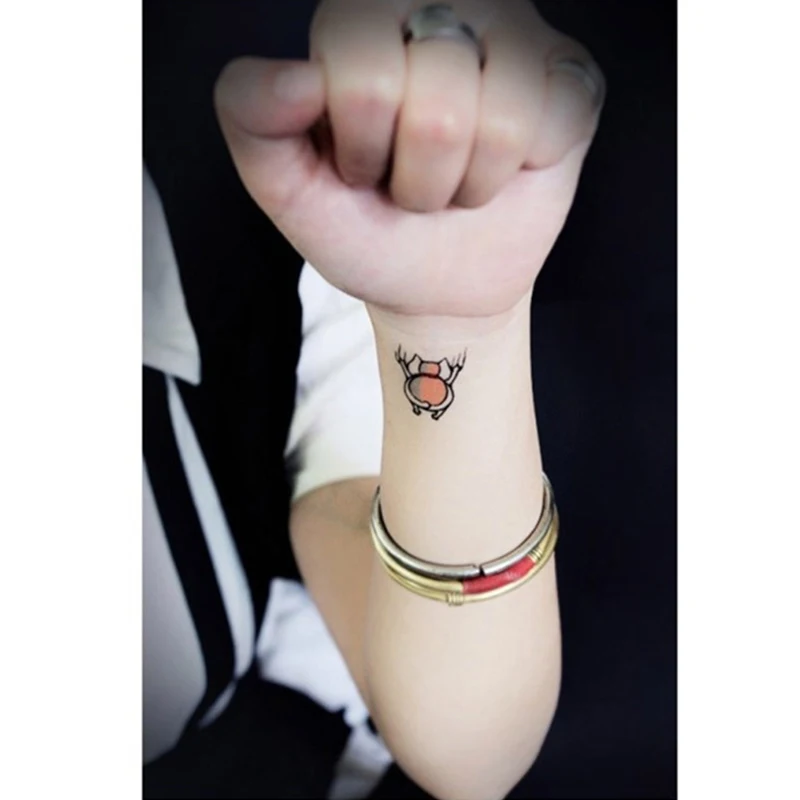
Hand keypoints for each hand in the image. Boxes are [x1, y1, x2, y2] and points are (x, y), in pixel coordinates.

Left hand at [215, 0, 603, 321]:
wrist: (436, 284)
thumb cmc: (365, 230)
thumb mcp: (289, 190)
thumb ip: (254, 122)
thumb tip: (294, 78)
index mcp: (361, 19)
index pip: (365, 76)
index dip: (364, 150)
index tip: (359, 169)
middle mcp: (441, 6)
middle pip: (440, 105)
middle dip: (420, 180)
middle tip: (412, 185)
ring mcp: (514, 35)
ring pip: (506, 117)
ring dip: (472, 183)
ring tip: (456, 181)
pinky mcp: (570, 75)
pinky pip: (559, 120)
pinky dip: (525, 171)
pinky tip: (509, 169)